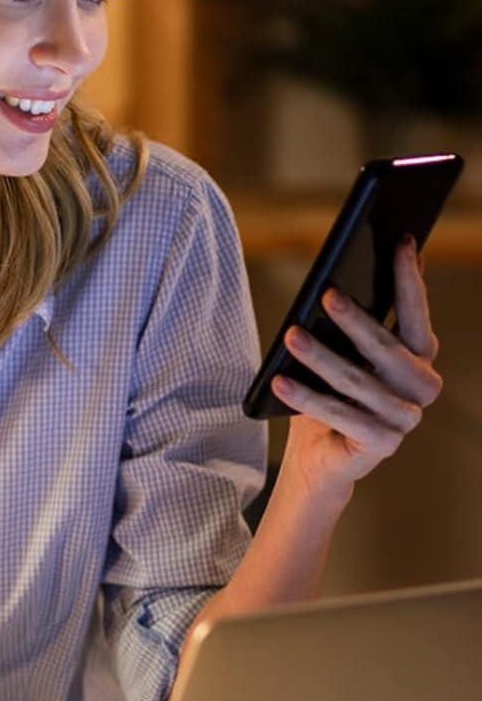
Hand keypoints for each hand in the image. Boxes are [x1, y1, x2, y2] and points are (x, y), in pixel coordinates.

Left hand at [272, 236, 442, 497]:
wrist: (317, 459)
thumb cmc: (326, 398)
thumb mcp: (336, 356)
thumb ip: (346, 326)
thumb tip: (336, 281)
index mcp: (416, 360)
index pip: (416, 315)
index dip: (410, 280)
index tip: (401, 242)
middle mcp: (420, 388)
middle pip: (387, 347)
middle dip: (355, 319)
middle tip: (326, 294)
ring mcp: (405, 418)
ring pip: (358, 380)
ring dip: (320, 356)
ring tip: (290, 335)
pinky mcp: (383, 444)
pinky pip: (342, 415)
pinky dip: (308, 396)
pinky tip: (280, 381)